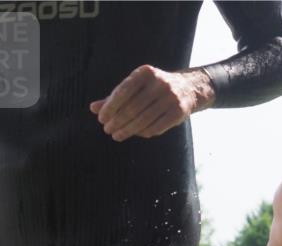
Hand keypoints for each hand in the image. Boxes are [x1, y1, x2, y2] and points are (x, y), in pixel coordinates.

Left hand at [90, 65, 212, 141]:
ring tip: (116, 136)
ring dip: (127, 130)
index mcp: (145, 72)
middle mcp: (160, 83)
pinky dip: (143, 133)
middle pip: (132, 107)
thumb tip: (93, 108)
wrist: (188, 88)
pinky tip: (135, 134)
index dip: (110, 106)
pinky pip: (157, 127)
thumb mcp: (136, 86)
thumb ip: (115, 97)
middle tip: (107, 130)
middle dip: (117, 121)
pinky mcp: (179, 112)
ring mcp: (171, 98)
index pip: (123, 91)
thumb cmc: (154, 88)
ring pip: (144, 119)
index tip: (101, 118)